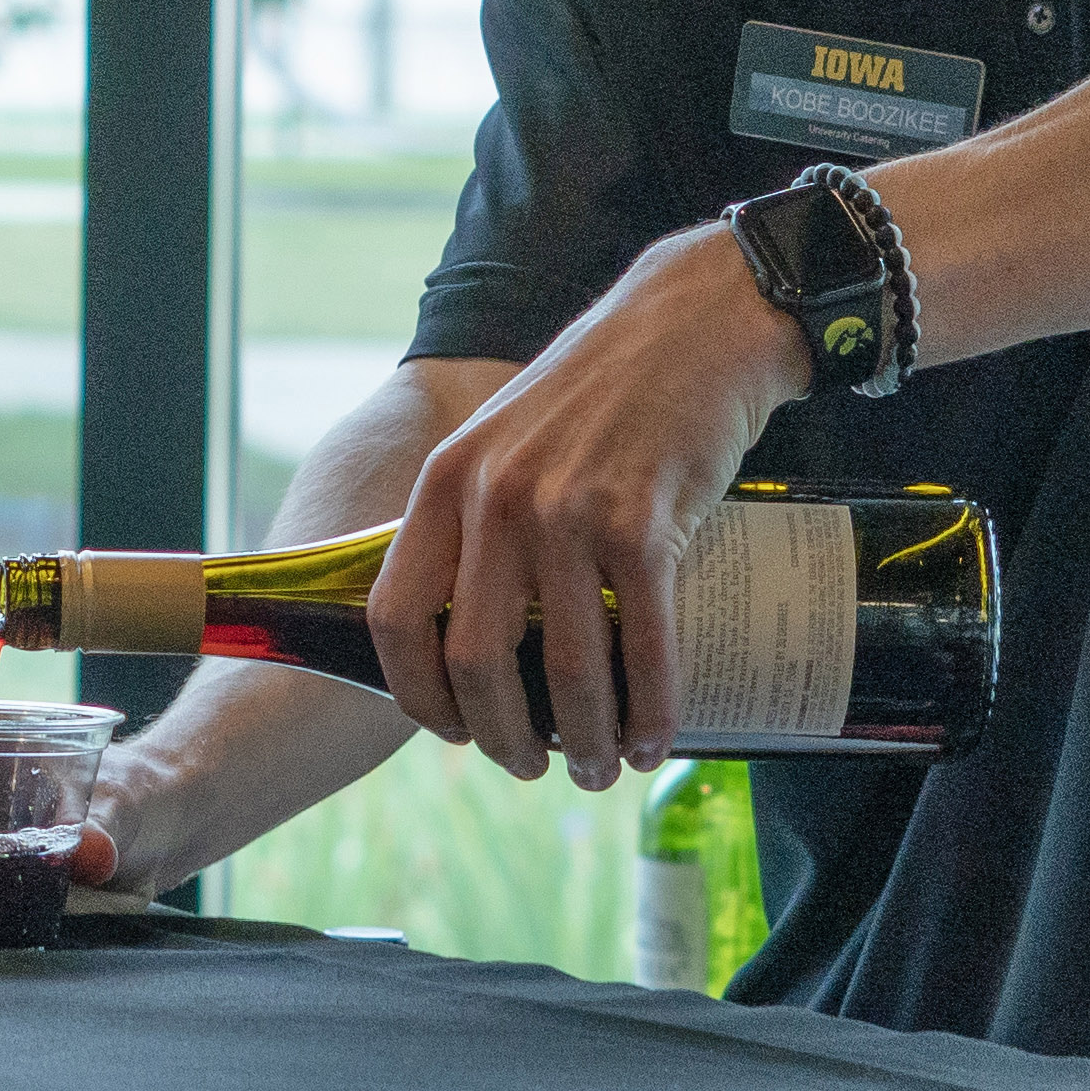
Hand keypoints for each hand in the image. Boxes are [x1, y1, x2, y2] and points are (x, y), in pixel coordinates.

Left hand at [364, 221, 807, 790]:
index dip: (416, 693)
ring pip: (565, 667)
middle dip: (502, 738)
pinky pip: (644, 644)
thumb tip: (468, 631)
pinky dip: (652, 709)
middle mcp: (496, 497)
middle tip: (534, 767)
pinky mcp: (647, 520)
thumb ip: (478, 518)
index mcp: (446, 480)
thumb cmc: (601, 393)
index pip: (395, 615)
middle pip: (475, 661)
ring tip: (604, 768)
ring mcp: (571, 509)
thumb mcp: (506, 440)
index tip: (451, 730)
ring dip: (587, 740)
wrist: (694, 322)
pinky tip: (657, 738)